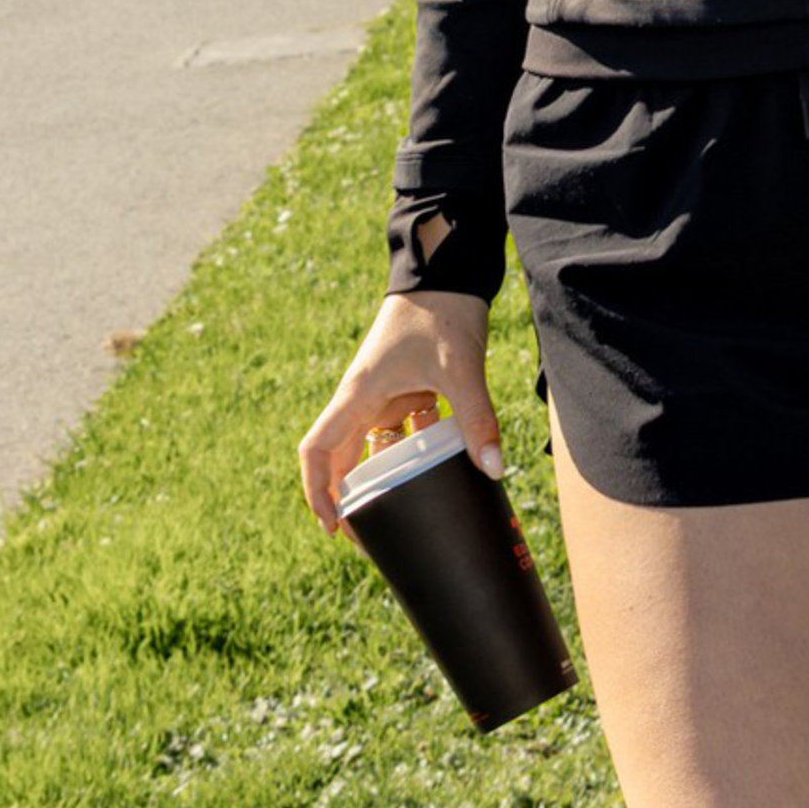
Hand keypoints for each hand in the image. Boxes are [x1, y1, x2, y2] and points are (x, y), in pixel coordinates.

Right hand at [296, 289, 503, 533]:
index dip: (316, 491)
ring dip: (381, 477)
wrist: (449, 269)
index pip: (317, 450)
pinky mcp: (408, 386)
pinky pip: (401, 430)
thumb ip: (476, 418)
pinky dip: (413, 453)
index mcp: (358, 394)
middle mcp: (363, 396)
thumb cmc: (442, 311)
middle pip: (340, 456)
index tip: (333, 527)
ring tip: (400, 514)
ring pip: (372, 445)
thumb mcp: (460, 368)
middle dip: (348, 498)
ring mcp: (385, 392)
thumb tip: (492, 470)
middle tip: (368, 538)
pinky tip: (439, 472)